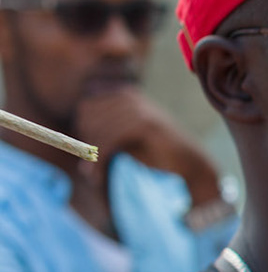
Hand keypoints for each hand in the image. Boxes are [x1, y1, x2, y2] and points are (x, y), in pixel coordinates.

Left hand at [74, 86, 222, 204]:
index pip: (87, 106)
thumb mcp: (126, 139)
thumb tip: (71, 140)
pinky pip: (108, 140)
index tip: (87, 153)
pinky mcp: (144, 124)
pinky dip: (98, 161)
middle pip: (88, 116)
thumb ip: (104, 132)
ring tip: (92, 176)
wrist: (191, 165)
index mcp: (127, 96)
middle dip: (84, 143)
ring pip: (97, 130)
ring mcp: (139, 109)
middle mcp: (132, 97)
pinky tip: (97, 175)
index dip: (81, 130)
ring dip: (91, 156)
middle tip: (89, 167)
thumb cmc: (159, 154)